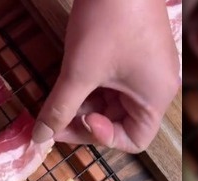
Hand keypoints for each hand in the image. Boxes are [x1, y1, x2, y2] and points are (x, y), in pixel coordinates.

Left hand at [32, 0, 179, 152]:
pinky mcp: (134, 52)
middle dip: (86, 120)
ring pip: (113, 101)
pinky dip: (91, 84)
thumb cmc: (108, 22)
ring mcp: (146, 68)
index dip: (101, 138)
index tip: (75, 123)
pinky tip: (69, 78)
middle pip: (120, 121)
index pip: (133, 141)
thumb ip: (59, 109)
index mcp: (155, 97)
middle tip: (55, 116)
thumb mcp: (79, 72)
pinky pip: (113, 80)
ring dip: (85, 102)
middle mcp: (157, 86)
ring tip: (59, 95)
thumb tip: (40, 137)